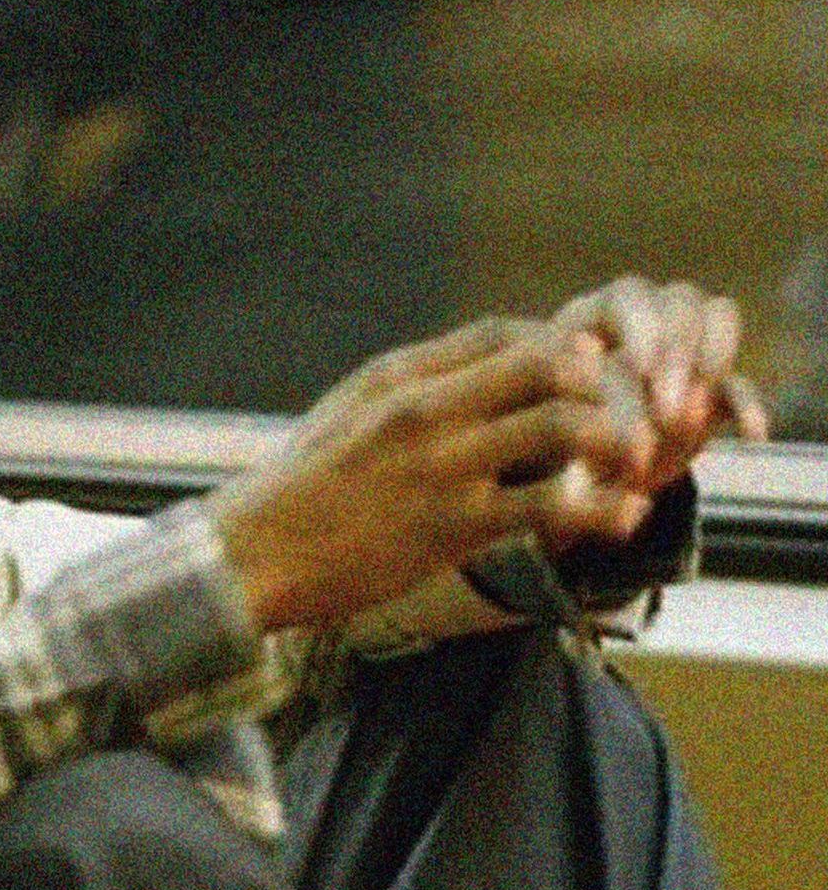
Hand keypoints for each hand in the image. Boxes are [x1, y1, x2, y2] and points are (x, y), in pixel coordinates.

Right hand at [206, 317, 656, 631]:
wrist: (250, 554)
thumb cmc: (295, 491)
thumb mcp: (343, 417)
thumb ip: (403, 393)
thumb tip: (459, 381)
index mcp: (397, 377)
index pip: (501, 334)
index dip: (558, 346)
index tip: (584, 371)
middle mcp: (423, 410)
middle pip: (546, 365)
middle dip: (603, 385)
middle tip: (630, 412)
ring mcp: (440, 467)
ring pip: (561, 428)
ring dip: (615, 440)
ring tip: (639, 460)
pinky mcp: (450, 527)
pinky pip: (549, 506)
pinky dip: (601, 509)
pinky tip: (625, 515)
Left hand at [553, 276, 770, 493]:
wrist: (563, 460)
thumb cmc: (540, 431)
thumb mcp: (540, 418)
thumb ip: (562, 403)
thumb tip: (583, 366)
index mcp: (592, 316)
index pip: (628, 298)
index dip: (643, 329)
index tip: (643, 372)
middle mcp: (643, 319)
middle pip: (680, 301)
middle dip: (679, 353)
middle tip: (668, 412)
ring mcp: (682, 349)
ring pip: (717, 319)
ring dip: (711, 364)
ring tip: (688, 421)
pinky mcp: (710, 391)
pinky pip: (739, 385)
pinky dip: (747, 407)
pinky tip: (749, 437)